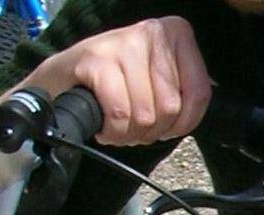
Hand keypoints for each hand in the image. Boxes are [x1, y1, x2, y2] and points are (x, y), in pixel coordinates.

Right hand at [16, 17, 212, 143]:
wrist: (64, 80)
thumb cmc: (117, 85)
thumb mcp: (160, 83)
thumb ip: (186, 95)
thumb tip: (195, 117)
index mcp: (175, 34)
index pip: (200, 94)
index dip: (182, 124)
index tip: (164, 126)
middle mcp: (151, 31)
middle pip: (171, 107)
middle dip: (152, 131)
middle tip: (133, 125)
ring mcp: (123, 42)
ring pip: (146, 114)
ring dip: (130, 133)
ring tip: (118, 124)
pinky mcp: (96, 58)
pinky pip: (120, 113)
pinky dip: (113, 131)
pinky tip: (105, 125)